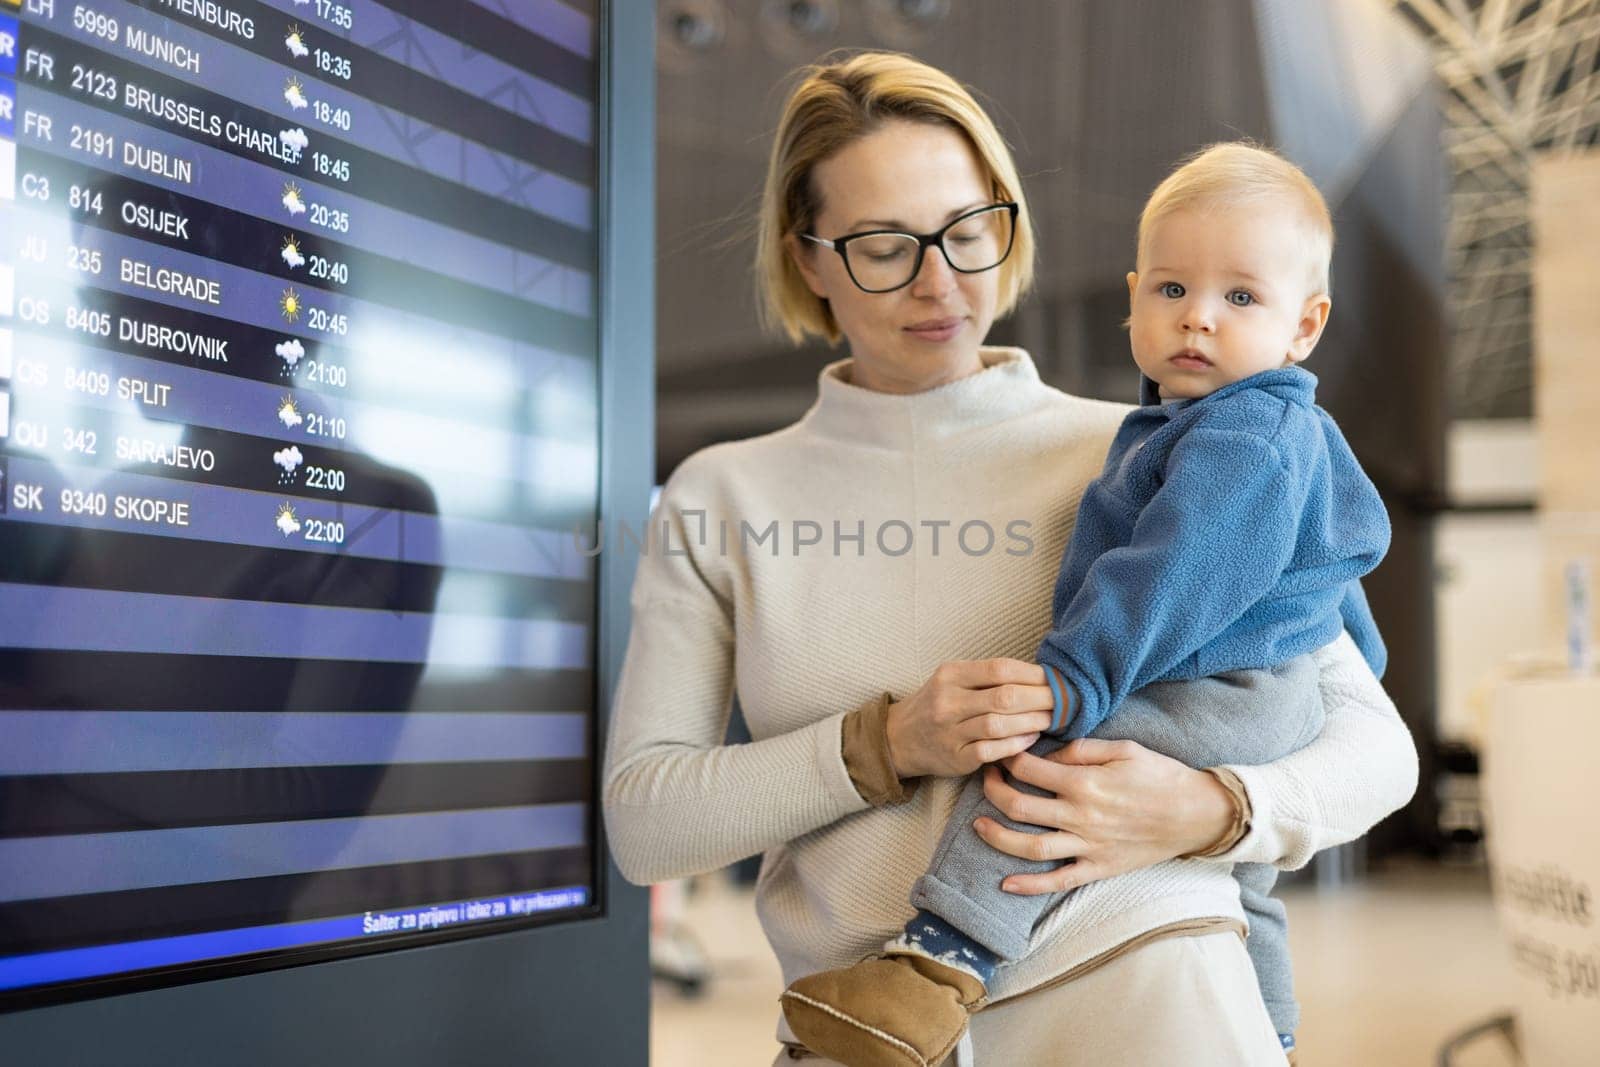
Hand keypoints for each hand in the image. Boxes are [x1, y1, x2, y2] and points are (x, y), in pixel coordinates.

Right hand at [884, 659, 1054, 778]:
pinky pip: (992, 751)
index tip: (1054, 678)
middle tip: (1063, 701)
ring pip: (1000, 724)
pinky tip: (1031, 738)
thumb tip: (1038, 676)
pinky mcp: (955, 757)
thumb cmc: (936, 704)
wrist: (898, 738)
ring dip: (1032, 721)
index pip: (1000, 669)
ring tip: (1051, 719)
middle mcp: (948, 701)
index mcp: (950, 675)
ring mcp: (950, 731)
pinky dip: (1016, 744)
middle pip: (1004, 697)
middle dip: (1040, 698)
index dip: (1032, 674)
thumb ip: (987, 677)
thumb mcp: (952, 680)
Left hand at [973, 738, 1235, 894]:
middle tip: (985, 780)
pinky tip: (1005, 883)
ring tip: (979, 825)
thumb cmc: (1161, 775)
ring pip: (1030, 848)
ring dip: (997, 838)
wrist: (1197, 814)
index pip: (1028, 769)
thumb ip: (1081, 749)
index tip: (999, 752)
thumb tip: (1047, 753)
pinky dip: (1029, 886)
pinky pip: (1058, 881)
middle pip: (1019, 807)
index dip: (1006, 758)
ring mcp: (1088, 846)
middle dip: (993, 792)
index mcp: (1085, 782)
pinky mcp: (1098, 868)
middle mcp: (1080, 816)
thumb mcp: (1124, 748)